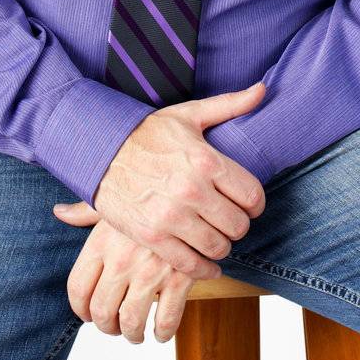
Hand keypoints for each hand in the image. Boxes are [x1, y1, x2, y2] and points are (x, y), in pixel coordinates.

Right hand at [54, 81, 267, 279]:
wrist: (97, 150)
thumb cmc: (146, 132)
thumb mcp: (188, 114)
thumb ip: (229, 105)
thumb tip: (262, 89)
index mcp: (207, 161)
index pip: (253, 196)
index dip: (255, 205)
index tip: (247, 206)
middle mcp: (192, 190)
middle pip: (238, 225)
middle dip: (238, 226)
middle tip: (229, 223)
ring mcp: (171, 216)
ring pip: (217, 247)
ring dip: (221, 247)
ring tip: (215, 239)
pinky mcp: (152, 236)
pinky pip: (189, 264)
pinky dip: (203, 269)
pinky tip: (207, 265)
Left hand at [55, 206, 193, 342]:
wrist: (193, 194)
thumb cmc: (151, 198)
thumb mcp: (116, 200)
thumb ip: (85, 212)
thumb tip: (60, 212)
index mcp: (101, 242)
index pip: (77, 288)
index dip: (80, 309)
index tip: (88, 315)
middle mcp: (122, 260)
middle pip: (102, 311)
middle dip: (106, 327)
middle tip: (114, 328)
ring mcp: (151, 271)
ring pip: (131, 321)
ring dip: (132, 335)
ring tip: (136, 334)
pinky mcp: (180, 278)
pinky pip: (166, 319)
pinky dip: (163, 332)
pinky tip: (161, 332)